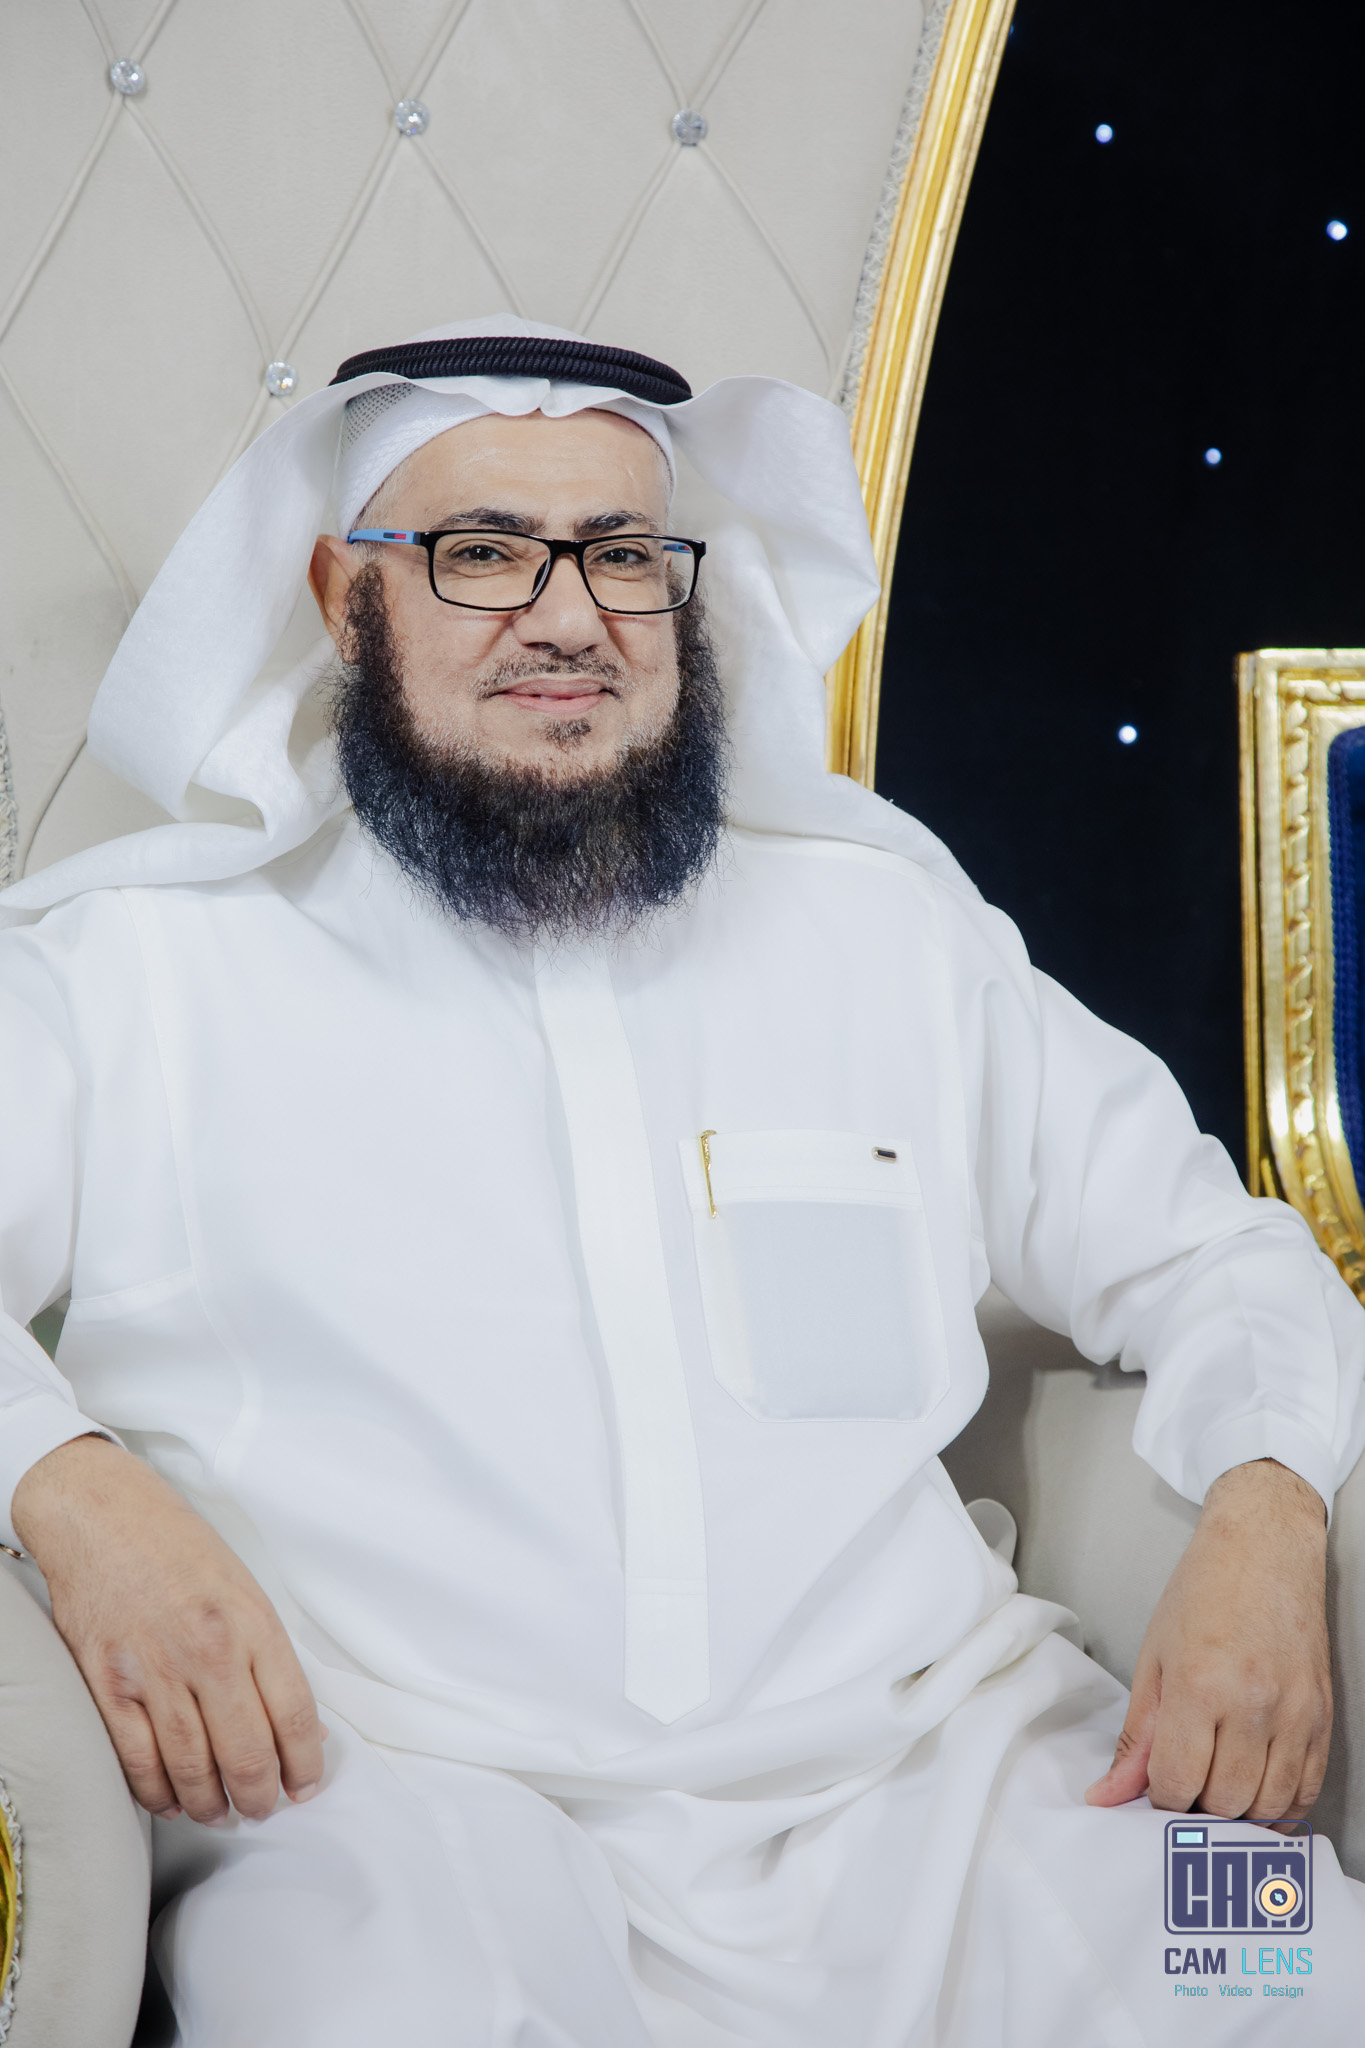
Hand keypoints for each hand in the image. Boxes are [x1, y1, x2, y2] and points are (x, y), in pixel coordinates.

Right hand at [11, 1435, 323, 1823]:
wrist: (101, 1516)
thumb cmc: (178, 1547)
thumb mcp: (244, 1587)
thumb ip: (269, 1653)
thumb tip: (298, 1724)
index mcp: (251, 1623)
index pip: (293, 1713)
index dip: (305, 1763)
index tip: (306, 1784)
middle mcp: (207, 1652)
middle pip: (246, 1752)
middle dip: (260, 1795)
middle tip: (263, 1806)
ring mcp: (154, 1672)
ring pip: (192, 1768)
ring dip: (211, 1803)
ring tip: (221, 1811)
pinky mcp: (107, 1685)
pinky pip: (137, 1760)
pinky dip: (157, 1792)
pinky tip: (171, 1800)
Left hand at [1085, 1457, 1330, 1822]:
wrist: (1265, 1548)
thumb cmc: (1203, 1592)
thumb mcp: (1153, 1657)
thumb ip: (1136, 1735)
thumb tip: (1109, 1794)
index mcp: (1198, 1686)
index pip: (1175, 1782)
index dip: (1158, 1799)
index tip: (1155, 1787)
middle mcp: (1252, 1706)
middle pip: (1223, 1802)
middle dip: (1196, 1807)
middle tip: (1185, 1787)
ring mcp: (1295, 1715)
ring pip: (1267, 1806)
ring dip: (1238, 1812)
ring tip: (1217, 1787)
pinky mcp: (1323, 1718)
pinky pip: (1305, 1791)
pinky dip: (1280, 1806)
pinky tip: (1257, 1792)